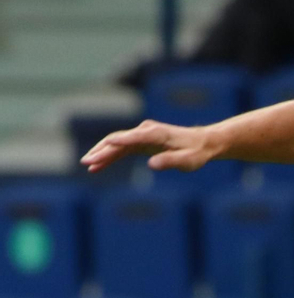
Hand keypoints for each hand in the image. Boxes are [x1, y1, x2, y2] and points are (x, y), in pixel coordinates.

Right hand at [81, 119, 217, 174]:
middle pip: (118, 140)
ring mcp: (141, 135)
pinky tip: (99, 166)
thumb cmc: (196, 153)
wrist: (202, 143)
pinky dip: (110, 156)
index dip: (115, 144)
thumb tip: (151, 164)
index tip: (101, 150)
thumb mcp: (187, 161)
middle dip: (101, 151)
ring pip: (116, 144)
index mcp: (155, 134)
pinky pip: (121, 149)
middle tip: (86, 162)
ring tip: (88, 165)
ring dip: (101, 154)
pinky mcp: (141, 142)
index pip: (131, 138)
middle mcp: (145, 131)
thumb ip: (170, 161)